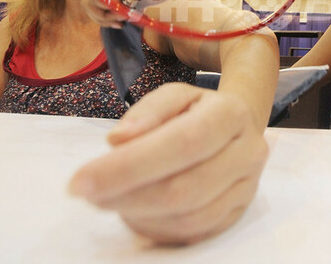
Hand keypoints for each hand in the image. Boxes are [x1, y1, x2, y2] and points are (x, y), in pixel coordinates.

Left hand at [68, 84, 269, 244]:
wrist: (238, 129)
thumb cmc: (197, 112)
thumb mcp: (174, 96)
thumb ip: (146, 112)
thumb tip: (118, 141)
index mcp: (232, 114)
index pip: (183, 142)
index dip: (131, 165)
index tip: (81, 179)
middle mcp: (248, 153)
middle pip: (185, 188)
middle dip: (128, 195)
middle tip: (86, 194)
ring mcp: (248, 188)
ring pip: (189, 217)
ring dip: (139, 215)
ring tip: (107, 200)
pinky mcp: (238, 215)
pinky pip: (193, 234)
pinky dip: (155, 229)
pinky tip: (132, 212)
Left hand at [82, 0, 175, 27]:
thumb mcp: (141, 0)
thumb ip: (127, 7)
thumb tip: (118, 19)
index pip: (98, 4)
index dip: (106, 18)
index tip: (122, 25)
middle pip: (89, 5)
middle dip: (103, 20)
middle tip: (120, 24)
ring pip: (87, 3)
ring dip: (104, 16)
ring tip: (122, 13)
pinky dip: (106, 6)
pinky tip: (124, 0)